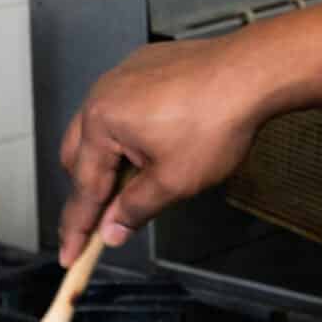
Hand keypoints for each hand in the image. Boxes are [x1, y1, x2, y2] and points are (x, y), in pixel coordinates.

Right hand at [55, 35, 274, 264]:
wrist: (251, 72)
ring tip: (139, 180)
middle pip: (79, 155)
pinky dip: (128, 131)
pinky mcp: (144, 66)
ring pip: (100, 128)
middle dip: (90, 189)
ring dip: (110, 159)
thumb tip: (113, 229)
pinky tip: (156, 143)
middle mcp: (103, 94)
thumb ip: (135, 209)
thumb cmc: (216, 119)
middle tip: (108, 219)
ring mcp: (122, 76)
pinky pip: (122, 105)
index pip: (82, 189)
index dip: (77, 228)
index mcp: (101, 122)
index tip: (71, 254)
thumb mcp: (174, 181)